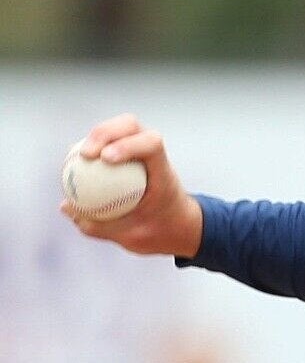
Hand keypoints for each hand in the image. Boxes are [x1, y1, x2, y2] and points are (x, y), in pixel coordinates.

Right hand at [60, 115, 203, 258]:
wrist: (178, 226)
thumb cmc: (160, 231)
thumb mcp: (133, 237)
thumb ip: (99, 225)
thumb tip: (66, 207)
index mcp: (163, 173)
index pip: (152, 145)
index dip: (128, 144)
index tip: (105, 158)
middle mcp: (154, 155)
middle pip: (131, 125)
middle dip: (105, 132)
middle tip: (86, 154)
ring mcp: (141, 151)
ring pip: (119, 128)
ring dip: (97, 135)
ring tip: (77, 155)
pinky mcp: (129, 154)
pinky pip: (109, 143)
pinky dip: (92, 147)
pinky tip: (73, 162)